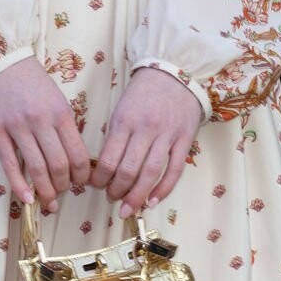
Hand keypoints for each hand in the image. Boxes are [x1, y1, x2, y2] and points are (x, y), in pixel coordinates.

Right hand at [0, 56, 90, 211]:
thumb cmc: (30, 81)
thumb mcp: (56, 99)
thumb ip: (64, 127)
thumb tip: (73, 158)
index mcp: (61, 114)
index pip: (78, 154)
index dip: (82, 175)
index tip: (80, 183)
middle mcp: (41, 122)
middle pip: (59, 165)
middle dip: (64, 186)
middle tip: (62, 193)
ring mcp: (17, 128)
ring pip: (37, 168)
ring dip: (45, 191)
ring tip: (48, 202)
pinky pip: (10, 165)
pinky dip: (20, 186)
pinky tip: (27, 199)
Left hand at [92, 67, 201, 218]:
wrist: (174, 72)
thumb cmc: (143, 93)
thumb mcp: (121, 109)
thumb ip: (115, 136)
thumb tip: (104, 168)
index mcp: (124, 121)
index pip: (109, 159)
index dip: (100, 178)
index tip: (96, 185)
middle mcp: (145, 130)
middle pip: (128, 170)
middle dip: (117, 191)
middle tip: (112, 199)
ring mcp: (167, 135)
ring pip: (151, 173)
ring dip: (137, 195)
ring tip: (128, 208)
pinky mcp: (185, 139)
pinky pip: (175, 170)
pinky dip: (163, 189)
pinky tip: (153, 201)